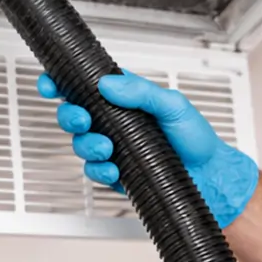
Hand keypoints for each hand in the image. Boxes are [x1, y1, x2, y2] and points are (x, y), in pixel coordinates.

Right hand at [37, 71, 259, 227]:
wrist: (210, 178)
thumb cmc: (197, 139)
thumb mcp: (174, 105)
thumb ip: (142, 92)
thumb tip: (110, 84)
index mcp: (127, 99)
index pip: (87, 87)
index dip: (63, 83)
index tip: (51, 83)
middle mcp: (117, 122)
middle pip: (75, 114)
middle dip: (70, 116)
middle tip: (83, 119)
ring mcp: (115, 148)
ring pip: (81, 144)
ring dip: (87, 146)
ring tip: (107, 148)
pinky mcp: (117, 173)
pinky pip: (94, 172)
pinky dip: (100, 171)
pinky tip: (114, 170)